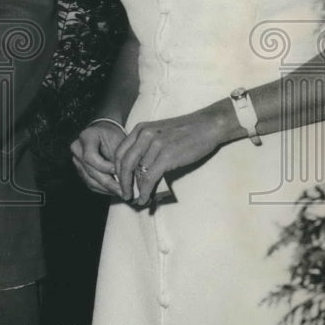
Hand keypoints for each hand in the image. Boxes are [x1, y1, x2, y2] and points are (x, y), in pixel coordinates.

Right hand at [71, 122, 127, 198]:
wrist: (104, 133)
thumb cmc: (114, 136)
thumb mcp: (119, 142)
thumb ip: (120, 159)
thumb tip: (128, 178)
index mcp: (87, 137)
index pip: (90, 156)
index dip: (105, 167)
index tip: (120, 171)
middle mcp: (77, 148)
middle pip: (90, 171)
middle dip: (109, 183)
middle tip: (124, 191)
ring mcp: (77, 161)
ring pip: (90, 180)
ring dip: (107, 189)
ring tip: (122, 192)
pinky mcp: (80, 171)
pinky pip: (90, 184)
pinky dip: (104, 189)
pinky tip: (115, 190)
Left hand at [114, 103, 231, 204]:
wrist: (208, 126)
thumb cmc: (186, 131)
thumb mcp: (159, 132)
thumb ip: (146, 146)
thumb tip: (138, 170)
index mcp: (140, 129)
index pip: (119, 152)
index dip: (116, 170)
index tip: (120, 182)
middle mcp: (144, 135)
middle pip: (124, 163)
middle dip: (122, 182)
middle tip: (124, 195)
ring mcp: (155, 145)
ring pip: (137, 173)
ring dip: (135, 190)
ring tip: (136, 199)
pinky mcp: (167, 156)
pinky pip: (149, 178)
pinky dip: (145, 191)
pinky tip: (145, 199)